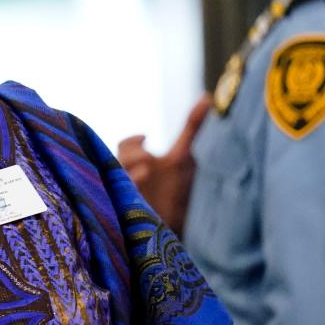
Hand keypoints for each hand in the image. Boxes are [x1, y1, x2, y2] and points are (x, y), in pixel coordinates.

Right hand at [118, 95, 212, 233]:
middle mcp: (129, 178)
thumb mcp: (185, 156)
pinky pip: (120, 206)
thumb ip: (192, 127)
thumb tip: (207, 97)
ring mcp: (127, 196)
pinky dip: (128, 199)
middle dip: (130, 156)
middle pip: (117, 160)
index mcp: (140, 163)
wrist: (179, 227)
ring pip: (116, 181)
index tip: (147, 137)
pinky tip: (141, 198)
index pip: (125, 146)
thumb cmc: (177, 189)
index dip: (133, 141)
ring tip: (146, 173)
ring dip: (131, 176)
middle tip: (148, 158)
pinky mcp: (128, 216)